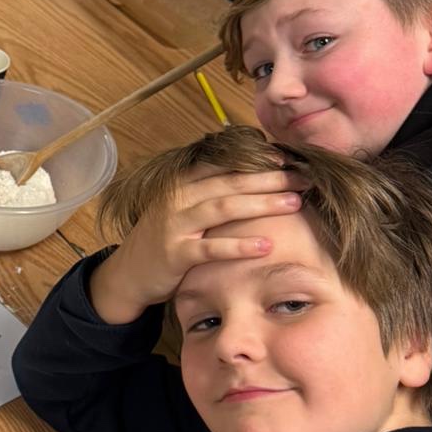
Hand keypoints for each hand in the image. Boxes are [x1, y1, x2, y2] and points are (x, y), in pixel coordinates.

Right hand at [89, 168, 304, 323]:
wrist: (128, 274)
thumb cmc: (164, 238)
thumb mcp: (181, 208)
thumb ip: (208, 191)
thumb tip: (254, 176)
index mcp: (181, 183)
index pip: (222, 163)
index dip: (255, 159)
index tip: (287, 158)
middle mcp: (178, 199)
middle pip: (229, 182)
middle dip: (269, 178)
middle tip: (302, 178)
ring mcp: (175, 225)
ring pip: (223, 208)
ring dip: (261, 204)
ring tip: (293, 202)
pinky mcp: (175, 254)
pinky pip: (211, 248)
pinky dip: (239, 246)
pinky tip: (266, 246)